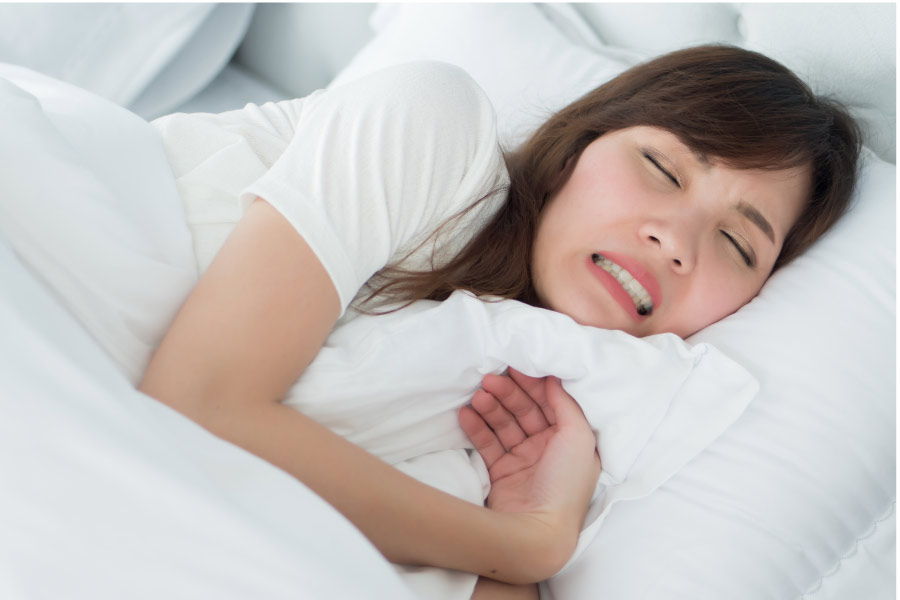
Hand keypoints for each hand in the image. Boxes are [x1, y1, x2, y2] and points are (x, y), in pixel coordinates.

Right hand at [459, 369, 600, 559]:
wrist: (536, 533)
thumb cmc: (564, 485)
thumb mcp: (579, 438)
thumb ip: (566, 404)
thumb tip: (555, 377)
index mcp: (570, 440)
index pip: (551, 403)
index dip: (534, 384)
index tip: (516, 366)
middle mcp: (548, 448)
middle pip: (525, 410)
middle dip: (508, 392)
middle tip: (489, 378)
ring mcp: (523, 461)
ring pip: (504, 424)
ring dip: (491, 407)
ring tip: (478, 395)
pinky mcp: (500, 473)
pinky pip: (487, 443)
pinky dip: (476, 427)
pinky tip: (466, 413)